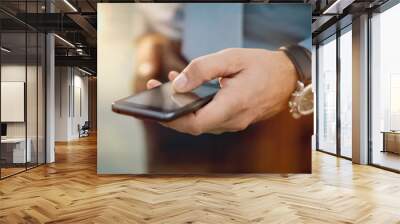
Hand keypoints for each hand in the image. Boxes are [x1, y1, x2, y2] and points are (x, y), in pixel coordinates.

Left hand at [147, 48, 297, 134]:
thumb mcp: (231, 58)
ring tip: (167, 85)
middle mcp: (233, 120)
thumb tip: (178, 83)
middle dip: (170, 111)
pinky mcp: (234, 120)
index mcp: (233, 105)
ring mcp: (235, 122)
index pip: (195, 124)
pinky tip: (187, 90)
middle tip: (153, 91)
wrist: (288, 77)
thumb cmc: (262, 66)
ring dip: (182, 108)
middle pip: (194, 126)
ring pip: (201, 122)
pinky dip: (195, 107)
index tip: (155, 107)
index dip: (172, 120)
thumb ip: (203, 69)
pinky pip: (210, 118)